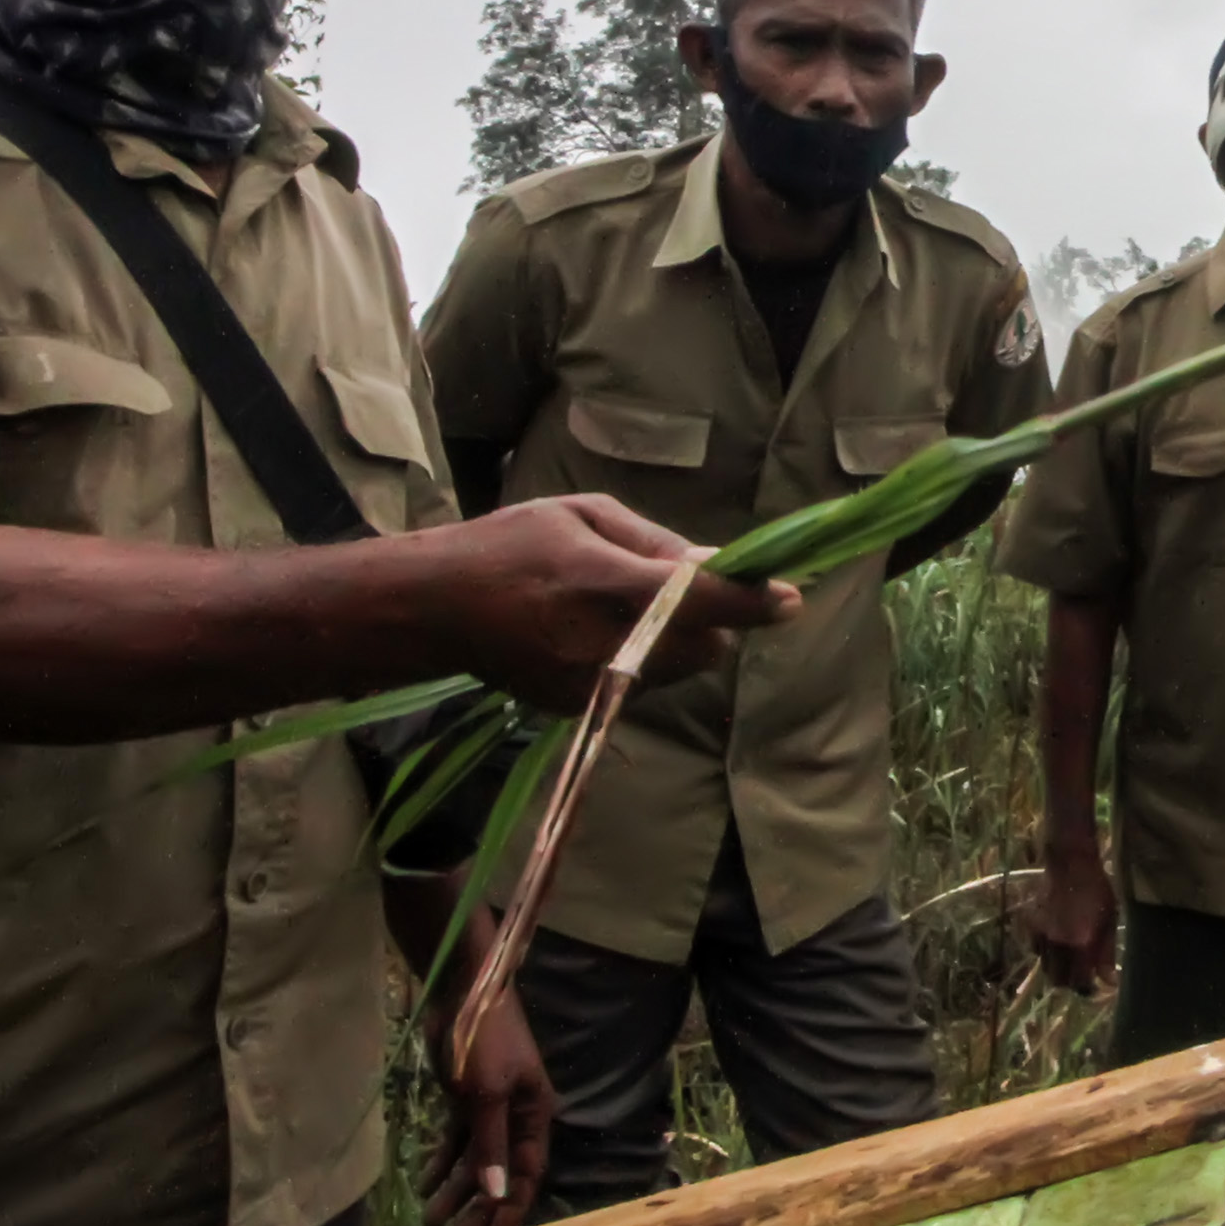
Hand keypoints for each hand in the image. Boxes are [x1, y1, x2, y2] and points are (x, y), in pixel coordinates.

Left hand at [421, 936, 552, 1225]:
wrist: (463, 991)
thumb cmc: (485, 1039)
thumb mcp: (488, 1093)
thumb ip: (491, 1144)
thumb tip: (495, 1194)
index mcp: (534, 1115)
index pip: (526, 1174)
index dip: (509, 1208)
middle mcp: (516, 1118)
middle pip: (499, 1173)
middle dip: (477, 1207)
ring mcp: (490, 1109)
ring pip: (475, 1160)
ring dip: (454, 1190)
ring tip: (429, 1220)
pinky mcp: (466, 1100)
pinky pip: (456, 1141)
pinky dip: (441, 1162)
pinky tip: (423, 1183)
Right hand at [447, 494, 791, 711]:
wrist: (435, 609)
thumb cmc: (511, 546)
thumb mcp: (582, 516)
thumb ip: (654, 543)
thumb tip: (715, 566)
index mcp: (601, 582)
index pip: (696, 601)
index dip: (750, 602)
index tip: (789, 600)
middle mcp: (600, 643)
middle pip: (705, 648)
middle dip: (711, 621)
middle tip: (679, 591)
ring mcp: (590, 685)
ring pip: (678, 671)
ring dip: (676, 643)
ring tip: (620, 608)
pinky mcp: (579, 710)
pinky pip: (642, 686)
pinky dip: (640, 662)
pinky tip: (593, 635)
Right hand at [1028, 852, 1116, 996]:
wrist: (1070, 863)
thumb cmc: (1097, 890)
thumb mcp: (1109, 921)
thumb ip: (1107, 953)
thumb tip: (1108, 981)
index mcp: (1080, 944)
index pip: (1079, 983)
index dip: (1086, 988)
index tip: (1092, 985)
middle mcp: (1057, 945)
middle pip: (1058, 981)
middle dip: (1070, 982)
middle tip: (1081, 973)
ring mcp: (1041, 935)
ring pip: (1046, 967)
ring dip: (1058, 968)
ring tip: (1070, 956)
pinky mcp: (1030, 926)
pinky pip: (1037, 950)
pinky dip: (1046, 952)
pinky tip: (1057, 939)